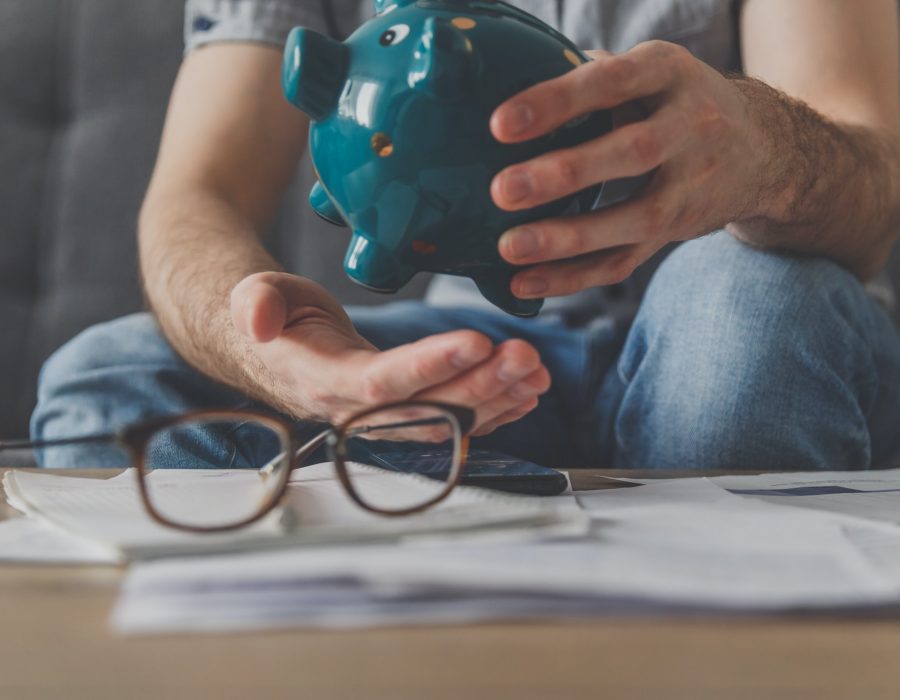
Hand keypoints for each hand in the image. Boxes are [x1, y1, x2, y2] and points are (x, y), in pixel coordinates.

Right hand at [230, 272, 549, 434]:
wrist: (279, 350)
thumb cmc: (276, 317)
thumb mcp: (258, 296)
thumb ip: (256, 303)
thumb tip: (255, 319)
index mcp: (323, 382)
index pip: (381, 383)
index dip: (429, 366)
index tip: (475, 341)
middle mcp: (358, 412)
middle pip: (427, 408)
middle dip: (481, 384)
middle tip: (525, 356)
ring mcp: (385, 420)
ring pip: (448, 419)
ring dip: (497, 398)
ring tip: (536, 371)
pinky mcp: (405, 414)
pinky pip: (454, 420)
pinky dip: (494, 408)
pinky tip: (526, 392)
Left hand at [490, 42, 764, 298]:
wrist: (761, 149)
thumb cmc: (674, 101)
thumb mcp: (649, 71)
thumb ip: (592, 77)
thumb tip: (511, 86)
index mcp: (671, 73)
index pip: (614, 81)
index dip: (559, 101)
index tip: (501, 125)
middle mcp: (691, 126)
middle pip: (633, 152)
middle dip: (565, 174)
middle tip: (503, 190)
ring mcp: (690, 184)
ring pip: (635, 218)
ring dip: (569, 238)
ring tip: (510, 247)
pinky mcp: (677, 230)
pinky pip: (626, 261)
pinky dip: (574, 277)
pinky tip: (526, 282)